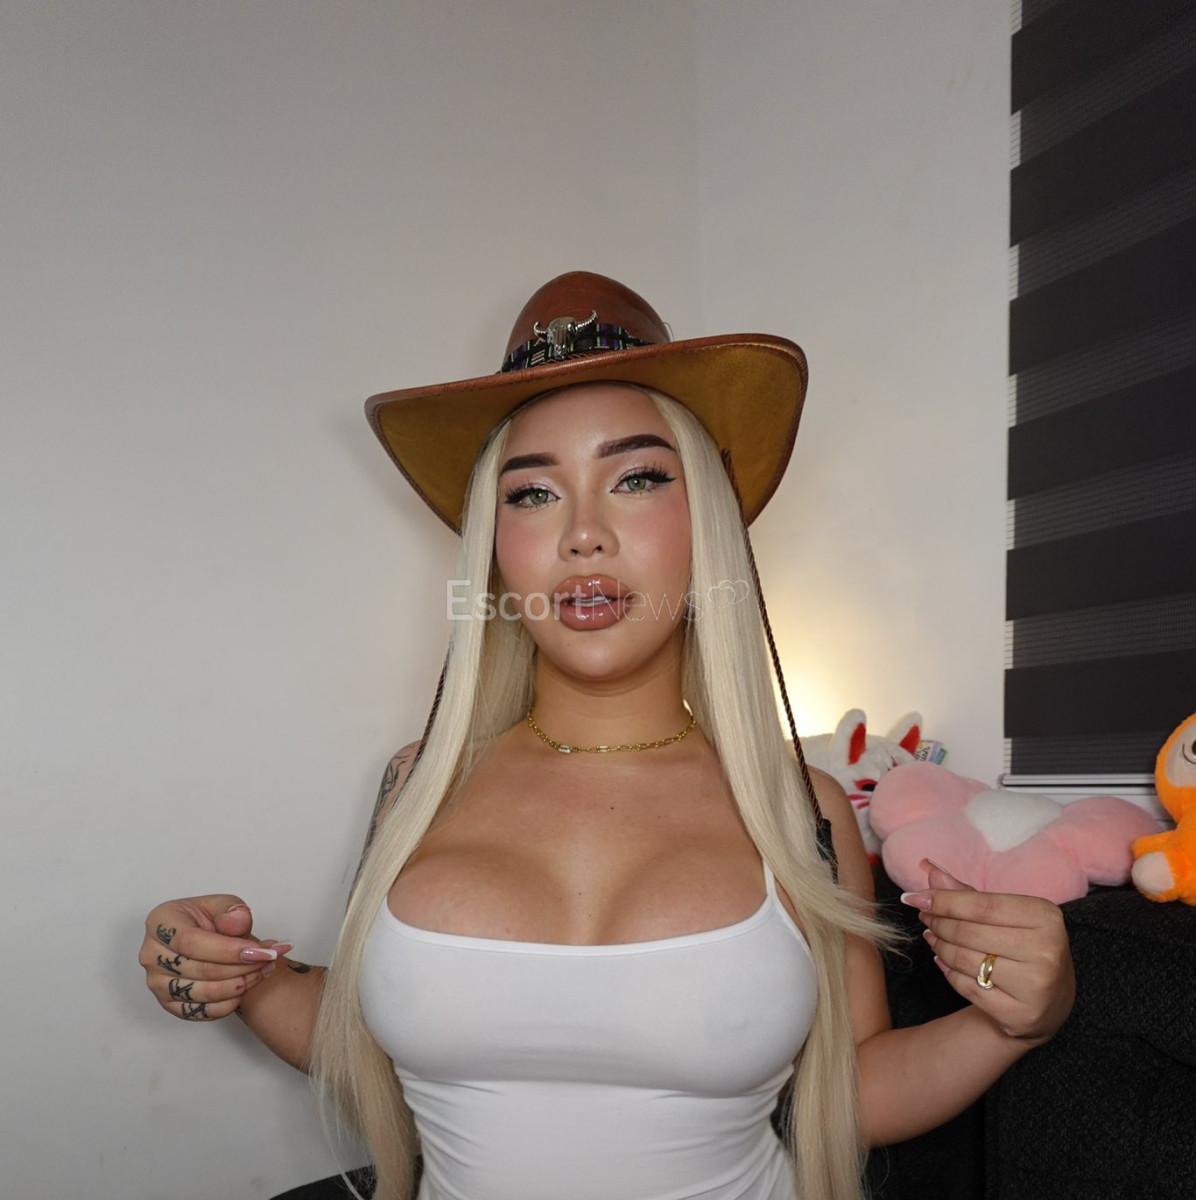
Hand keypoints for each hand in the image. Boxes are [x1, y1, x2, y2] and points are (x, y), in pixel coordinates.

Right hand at [139, 895, 293, 1021]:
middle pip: (201, 969)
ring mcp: (156, 982)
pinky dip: (228, 1003)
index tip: (262, 951)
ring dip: (241, 984)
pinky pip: (200, 1012)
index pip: (192, 942)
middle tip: (271, 958)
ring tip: (265, 969)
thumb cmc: (210, 920)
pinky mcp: (168, 1003)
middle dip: (243, 966)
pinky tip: (247, 985)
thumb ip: (231, 910)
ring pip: (202, 993)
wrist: (206, 938)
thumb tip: (236, 922)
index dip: (229, 950)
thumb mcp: (222, 904)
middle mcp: (151, 954)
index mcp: (160, 922)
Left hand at [902, 859, 1074, 1042]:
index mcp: (1045, 916)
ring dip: (940, 946)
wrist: (1050, 1001)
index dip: (942, 900)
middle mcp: (1046, 950)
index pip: (981, 905)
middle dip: (938, 923)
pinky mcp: (1022, 1014)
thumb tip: (927, 867)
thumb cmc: (1022, 945)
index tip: (913, 897)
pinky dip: (948, 972)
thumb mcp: (1005, 914)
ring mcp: (1036, 985)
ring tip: (933, 938)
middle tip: (925, 918)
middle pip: (969, 932)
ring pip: (964, 959)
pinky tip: (944, 962)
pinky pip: (967, 987)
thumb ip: (966, 893)